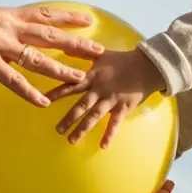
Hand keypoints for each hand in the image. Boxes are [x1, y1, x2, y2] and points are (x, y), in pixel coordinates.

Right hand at [0, 2, 103, 106]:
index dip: (68, 17)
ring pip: (36, 58)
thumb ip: (0, 26)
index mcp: (8, 16)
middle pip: (49, 35)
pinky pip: (12, 79)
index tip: (88, 19)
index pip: (45, 14)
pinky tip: (42, 102)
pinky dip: (29, 92)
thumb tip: (11, 30)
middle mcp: (8, 28)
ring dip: (59, 69)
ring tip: (80, 78)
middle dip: (76, 43)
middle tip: (99, 50)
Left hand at [46, 48, 166, 146]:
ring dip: (82, 129)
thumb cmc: (123, 60)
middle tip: (58, 130)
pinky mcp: (123, 107)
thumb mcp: (100, 54)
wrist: (147, 66)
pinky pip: (115, 123)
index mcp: (92, 76)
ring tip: (72, 140)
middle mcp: (99, 89)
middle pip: (80, 106)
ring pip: (94, 116)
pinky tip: (103, 146)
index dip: (57, 92)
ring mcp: (111, 99)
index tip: (44, 100)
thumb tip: (64, 47)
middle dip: (68, 118)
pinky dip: (109, 134)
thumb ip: (81, 52)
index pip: (71, 85)